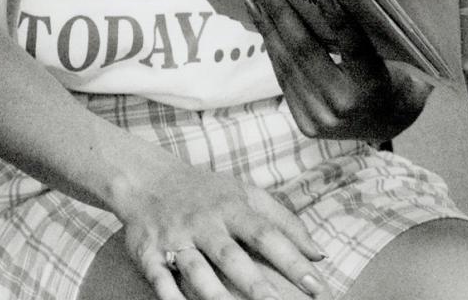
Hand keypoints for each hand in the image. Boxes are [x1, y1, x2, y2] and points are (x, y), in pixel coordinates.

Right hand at [112, 153, 325, 299]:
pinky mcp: (148, 252)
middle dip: (256, 285)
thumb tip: (318, 255)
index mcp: (233, 208)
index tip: (316, 285)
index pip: (268, 235)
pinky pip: (159, 278)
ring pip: (196, 271)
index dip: (292, 260)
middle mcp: (206, 223)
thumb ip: (285, 223)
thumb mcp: (248, 195)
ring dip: (215, 295)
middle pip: (232, 257)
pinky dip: (170, 297)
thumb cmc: (209, 192)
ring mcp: (176, 238)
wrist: (149, 179)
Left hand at [245, 0, 428, 142]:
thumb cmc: (393, 79)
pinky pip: (284, 79)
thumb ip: (367, 35)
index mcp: (374, 86)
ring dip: (268, 30)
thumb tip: (330, 0)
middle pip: (307, 53)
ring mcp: (320, 118)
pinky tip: (265, 29)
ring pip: (287, 65)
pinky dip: (274, 51)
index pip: (356, 51)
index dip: (341, 24)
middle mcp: (343, 105)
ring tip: (254, 3)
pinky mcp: (305, 123)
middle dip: (282, 16)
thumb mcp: (394, 56)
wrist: (389, 125)